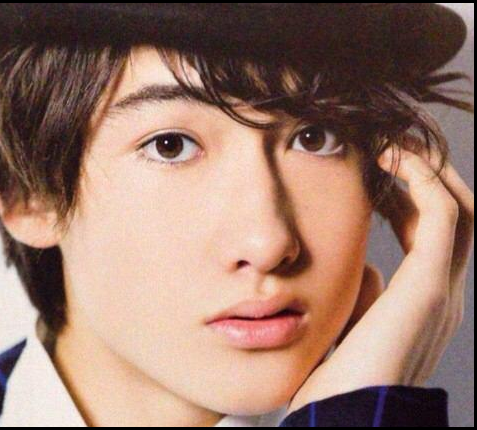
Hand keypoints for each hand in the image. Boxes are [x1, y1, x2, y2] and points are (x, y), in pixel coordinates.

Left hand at [286, 135, 473, 414]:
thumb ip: (364, 294)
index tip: (372, 171)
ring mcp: (441, 290)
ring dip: (428, 168)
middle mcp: (442, 292)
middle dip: (424, 175)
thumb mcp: (350, 326)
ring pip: (457, 207)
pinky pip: (442, 215)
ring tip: (391, 143)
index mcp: (422, 301)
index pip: (429, 233)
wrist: (339, 419)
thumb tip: (366, 265)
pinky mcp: (429, 288)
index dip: (406, 195)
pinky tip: (390, 158)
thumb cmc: (333, 379)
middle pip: (452, 214)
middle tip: (388, 146)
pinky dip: (424, 179)